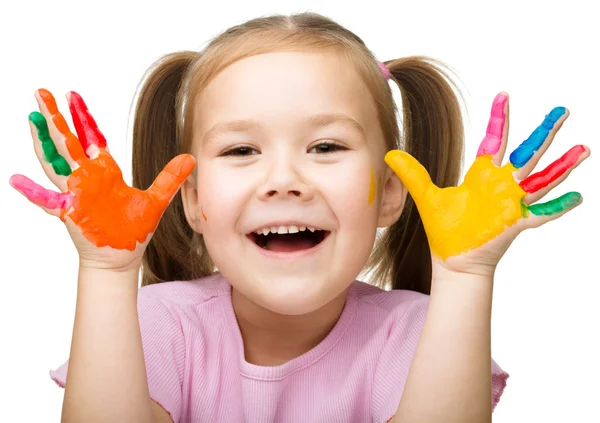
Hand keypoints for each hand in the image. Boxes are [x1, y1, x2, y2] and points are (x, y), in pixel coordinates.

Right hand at [9, 89, 195, 270]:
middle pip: (67, 143)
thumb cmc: (132, 231)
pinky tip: (15, 179)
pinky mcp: (70, 212)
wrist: (121, 258)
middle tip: (41, 92)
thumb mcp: (156, 200)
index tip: (71, 95)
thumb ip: (170, 178)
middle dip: (55, 117)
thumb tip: (190, 157)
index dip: (82, 117)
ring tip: (32, 120)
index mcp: (104, 172)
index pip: (90, 138)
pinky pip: (47, 201)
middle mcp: (86, 179)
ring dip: (42, 142)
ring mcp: (75, 194)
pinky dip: (32, 191)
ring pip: (54, 163)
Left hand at [385, 92, 589, 275]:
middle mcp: (502, 186)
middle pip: (529, 153)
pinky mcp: (515, 223)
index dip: (500, 119)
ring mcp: (512, 203)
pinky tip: (577, 196)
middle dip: (545, 132)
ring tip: (584, 149)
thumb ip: (413, 174)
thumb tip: (389, 153)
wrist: (453, 260)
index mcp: (483, 176)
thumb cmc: (445, 230)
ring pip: (543, 179)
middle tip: (562, 110)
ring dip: (563, 165)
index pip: (496, 140)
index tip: (504, 95)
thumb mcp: (428, 196)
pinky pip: (541, 213)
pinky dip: (558, 206)